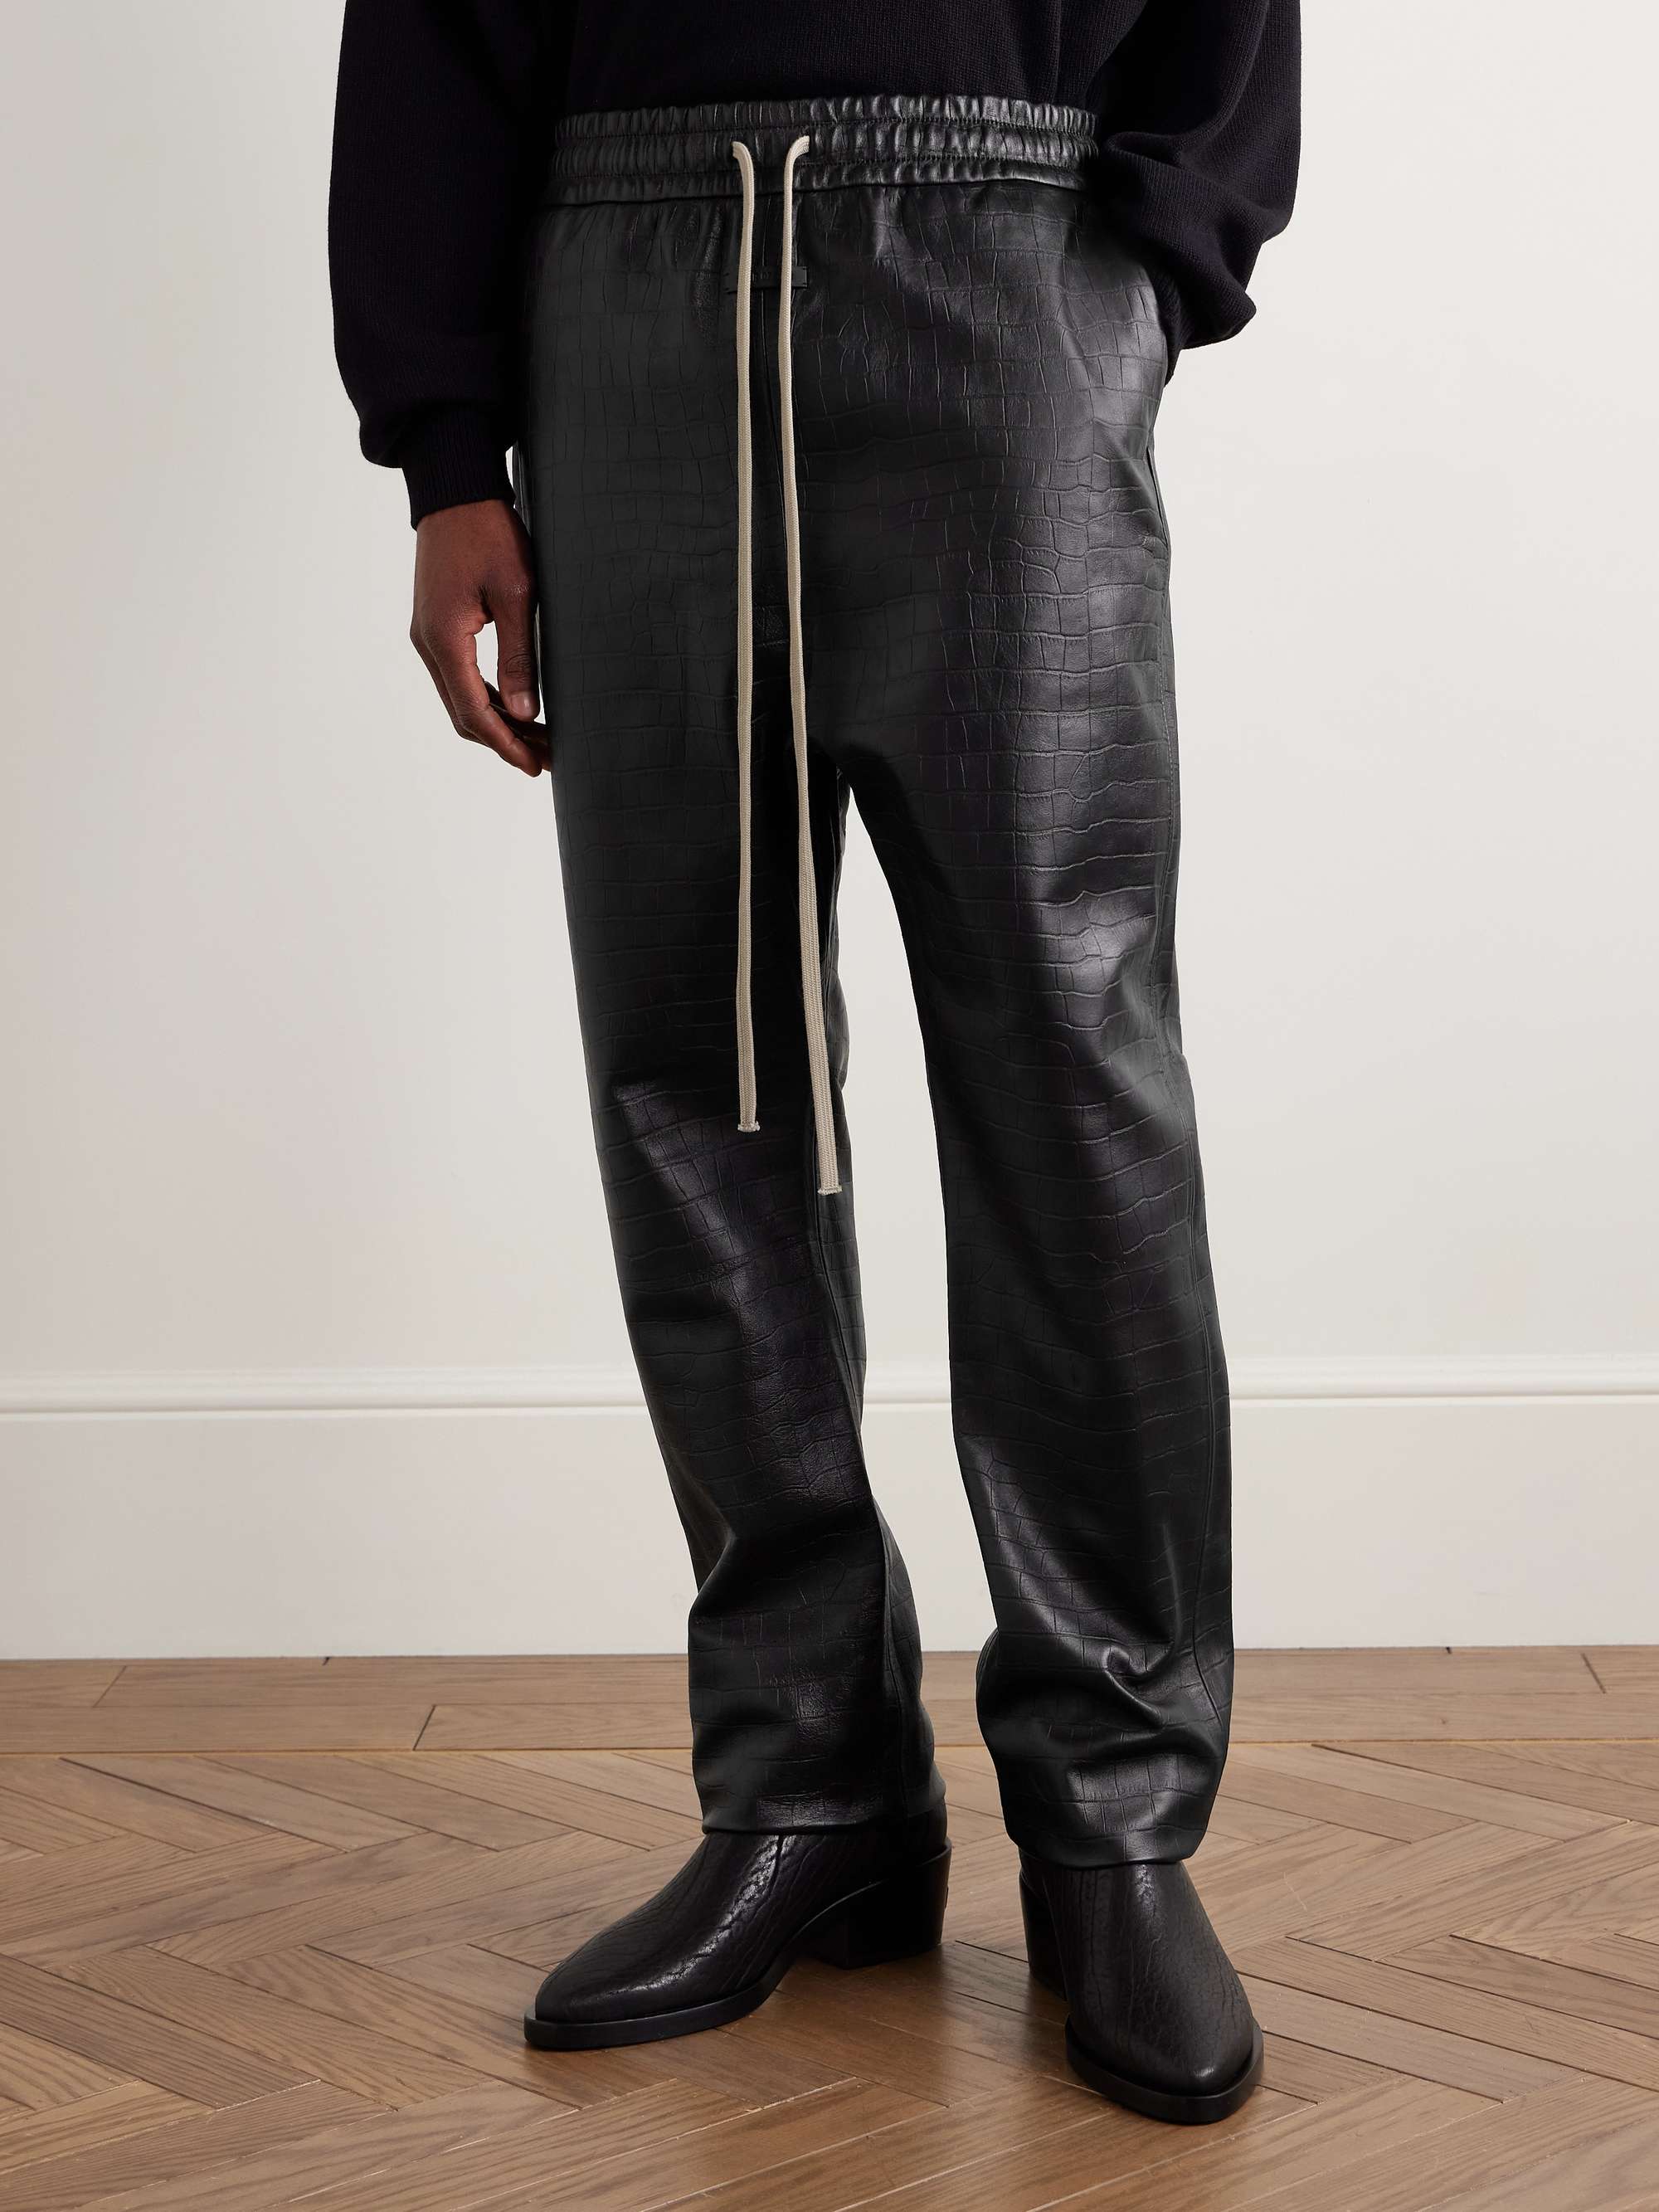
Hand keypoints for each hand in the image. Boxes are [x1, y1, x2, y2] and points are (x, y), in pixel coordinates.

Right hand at [410, 499, 545, 776]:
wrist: (454, 491)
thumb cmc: (488, 533)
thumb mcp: (515, 593)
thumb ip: (520, 656)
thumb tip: (526, 713)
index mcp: (445, 639)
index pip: (474, 712)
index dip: (506, 745)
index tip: (535, 765)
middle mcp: (428, 644)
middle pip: (463, 713)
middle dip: (504, 740)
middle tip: (546, 757)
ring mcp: (428, 636)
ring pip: (460, 698)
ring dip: (497, 722)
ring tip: (538, 737)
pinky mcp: (436, 626)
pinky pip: (458, 676)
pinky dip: (486, 698)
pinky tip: (516, 705)